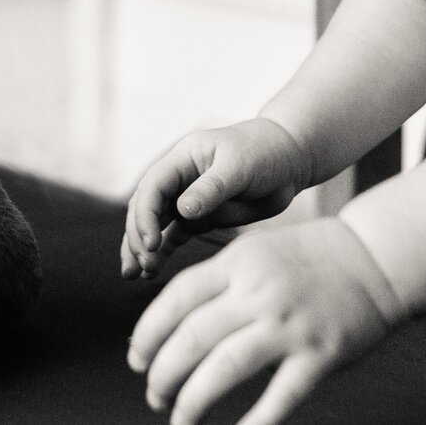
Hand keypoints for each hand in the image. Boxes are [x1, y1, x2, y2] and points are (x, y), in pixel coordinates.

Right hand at [122, 118, 311, 279]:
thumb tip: (182, 211)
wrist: (290, 160)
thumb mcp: (239, 166)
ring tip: (135, 273)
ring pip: (154, 224)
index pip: (153, 187)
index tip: (151, 243)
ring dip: (142, 247)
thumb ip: (212, 188)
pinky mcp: (201, 218)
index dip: (145, 215)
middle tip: (144, 265)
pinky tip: (151, 272)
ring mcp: (188, 199)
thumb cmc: (265, 152)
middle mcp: (180, 179)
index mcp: (183, 158)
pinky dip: (162, 253)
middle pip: (146, 207)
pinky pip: (174, 236)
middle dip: (139, 236)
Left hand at [127, 218, 402, 424]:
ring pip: (225, 369)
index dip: (148, 335)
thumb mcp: (255, 251)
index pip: (175, 300)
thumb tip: (170, 324)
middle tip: (153, 396)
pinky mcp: (319, 356)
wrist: (376, 258)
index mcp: (238, 264)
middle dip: (163, 374)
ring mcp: (289, 326)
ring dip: (193, 401)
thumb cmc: (309, 257)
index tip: (135, 359)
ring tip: (179, 419)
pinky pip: (279, 397)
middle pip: (192, 338)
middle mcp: (259, 294)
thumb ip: (217, 283)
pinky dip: (253, 423)